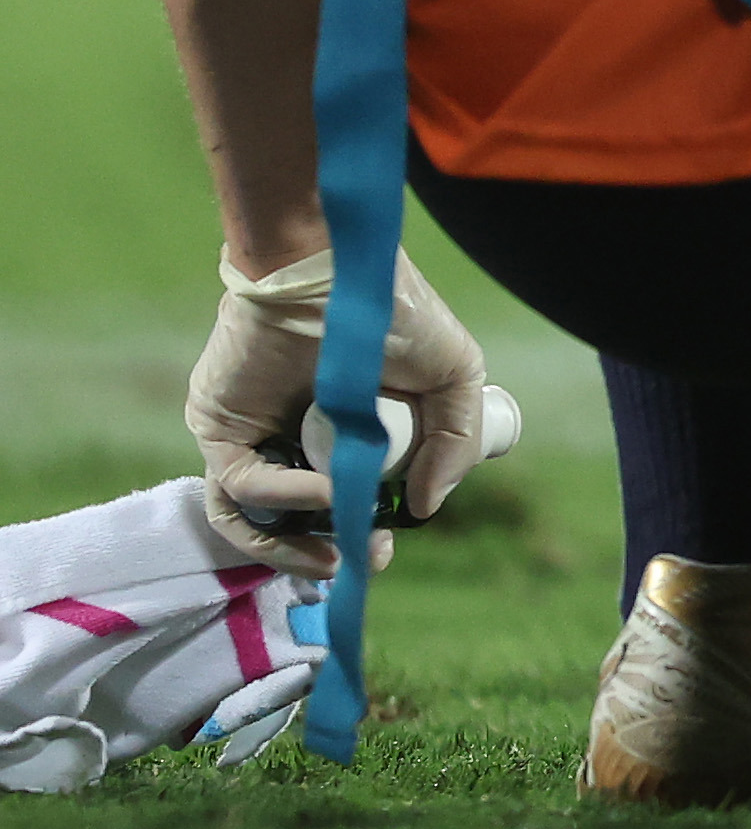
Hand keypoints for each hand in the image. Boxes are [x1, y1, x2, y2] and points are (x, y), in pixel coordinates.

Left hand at [185, 246, 490, 572]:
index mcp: (342, 430)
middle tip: (364, 559)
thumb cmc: (393, 312)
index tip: (388, 542)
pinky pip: (240, 485)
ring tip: (332, 558)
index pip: (341, 498)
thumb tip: (425, 508)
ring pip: (253, 518)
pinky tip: (325, 490)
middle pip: (291, 520)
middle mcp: (290, 439)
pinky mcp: (218, 430)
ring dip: (291, 548)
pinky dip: (283, 497)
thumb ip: (454, 442)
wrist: (332, 269)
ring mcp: (251, 436)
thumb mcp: (452, 376)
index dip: (362, 530)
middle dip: (325, 552)